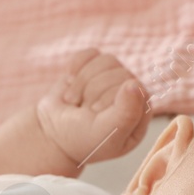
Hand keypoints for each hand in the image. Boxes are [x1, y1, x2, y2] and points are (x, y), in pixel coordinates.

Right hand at [35, 47, 150, 167]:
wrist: (53, 136)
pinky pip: (90, 54)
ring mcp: (113, 77)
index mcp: (140, 111)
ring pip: (105, 60)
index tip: (94, 115)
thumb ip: (125, 115)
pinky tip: (71, 83)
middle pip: (118, 72)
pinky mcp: (96, 66)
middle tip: (84, 111)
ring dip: (82, 82)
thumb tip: (134, 84)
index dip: (107, 98)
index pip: (133, 88)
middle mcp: (131, 92)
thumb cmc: (82, 140)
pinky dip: (75, 67)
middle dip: (92, 92)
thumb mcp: (105, 135)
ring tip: (75, 101)